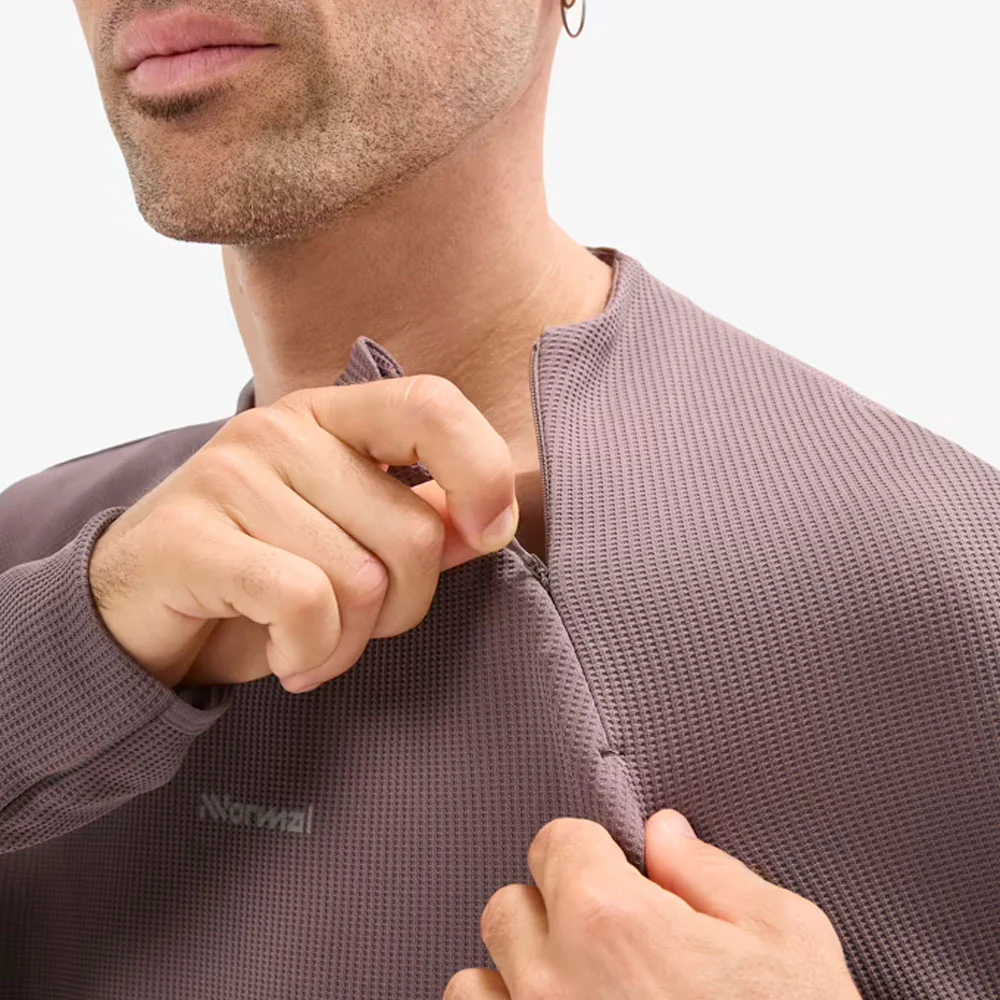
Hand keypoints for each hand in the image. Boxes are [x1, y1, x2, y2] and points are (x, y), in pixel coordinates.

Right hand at [88, 375, 518, 691]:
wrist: (135, 610)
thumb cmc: (261, 572)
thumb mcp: (351, 541)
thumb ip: (421, 524)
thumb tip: (491, 524)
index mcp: (331, 417)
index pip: (433, 405)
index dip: (482, 472)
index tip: (487, 534)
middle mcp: (282, 431)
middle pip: (414, 533)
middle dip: (402, 608)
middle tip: (352, 623)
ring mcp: (232, 476)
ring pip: (362, 582)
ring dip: (347, 642)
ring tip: (308, 641)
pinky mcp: (192, 535)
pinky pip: (306, 605)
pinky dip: (310, 651)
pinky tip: (286, 654)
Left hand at [445, 811, 861, 999]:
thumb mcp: (785, 940)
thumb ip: (709, 874)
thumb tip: (664, 835)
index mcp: (610, 918)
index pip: (554, 842)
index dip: (589, 851)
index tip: (611, 871)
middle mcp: (552, 979)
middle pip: (508, 907)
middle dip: (551, 912)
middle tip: (603, 943)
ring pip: (475, 983)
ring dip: (513, 980)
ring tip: (572, 996)